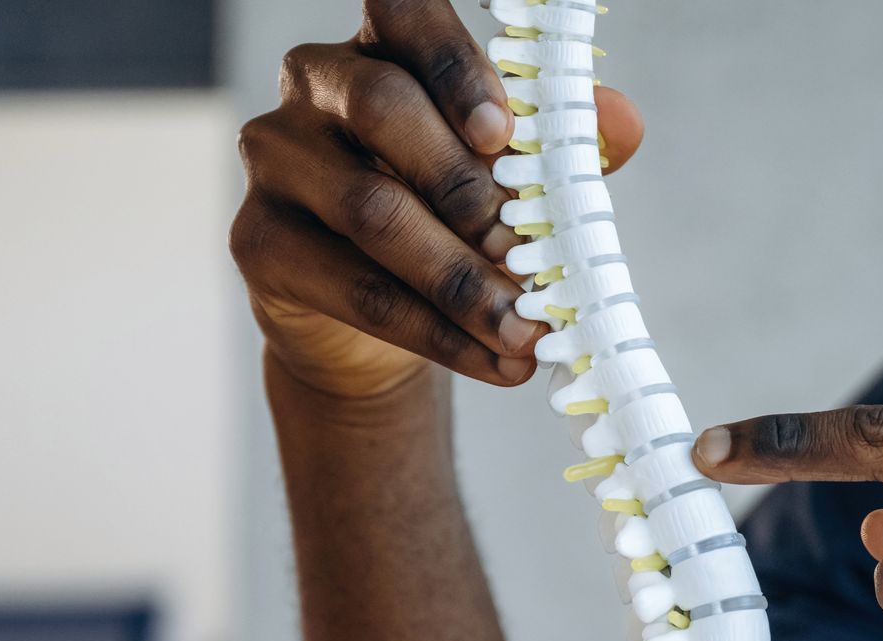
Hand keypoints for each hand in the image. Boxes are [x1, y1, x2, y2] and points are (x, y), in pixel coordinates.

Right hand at [231, 0, 644, 400]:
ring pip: (373, 212)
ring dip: (464, 281)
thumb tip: (624, 123)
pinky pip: (357, 289)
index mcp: (381, 45)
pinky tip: (495, 363)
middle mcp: (314, 83)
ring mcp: (276, 158)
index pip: (404, 11)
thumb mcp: (511, 179)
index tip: (506, 134)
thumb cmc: (448, 222)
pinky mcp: (259, 240)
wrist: (369, 324)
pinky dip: (438, 333)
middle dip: (470, 189)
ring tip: (526, 331)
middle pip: (385, 110)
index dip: (454, 65)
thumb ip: (561, 145)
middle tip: (530, 257)